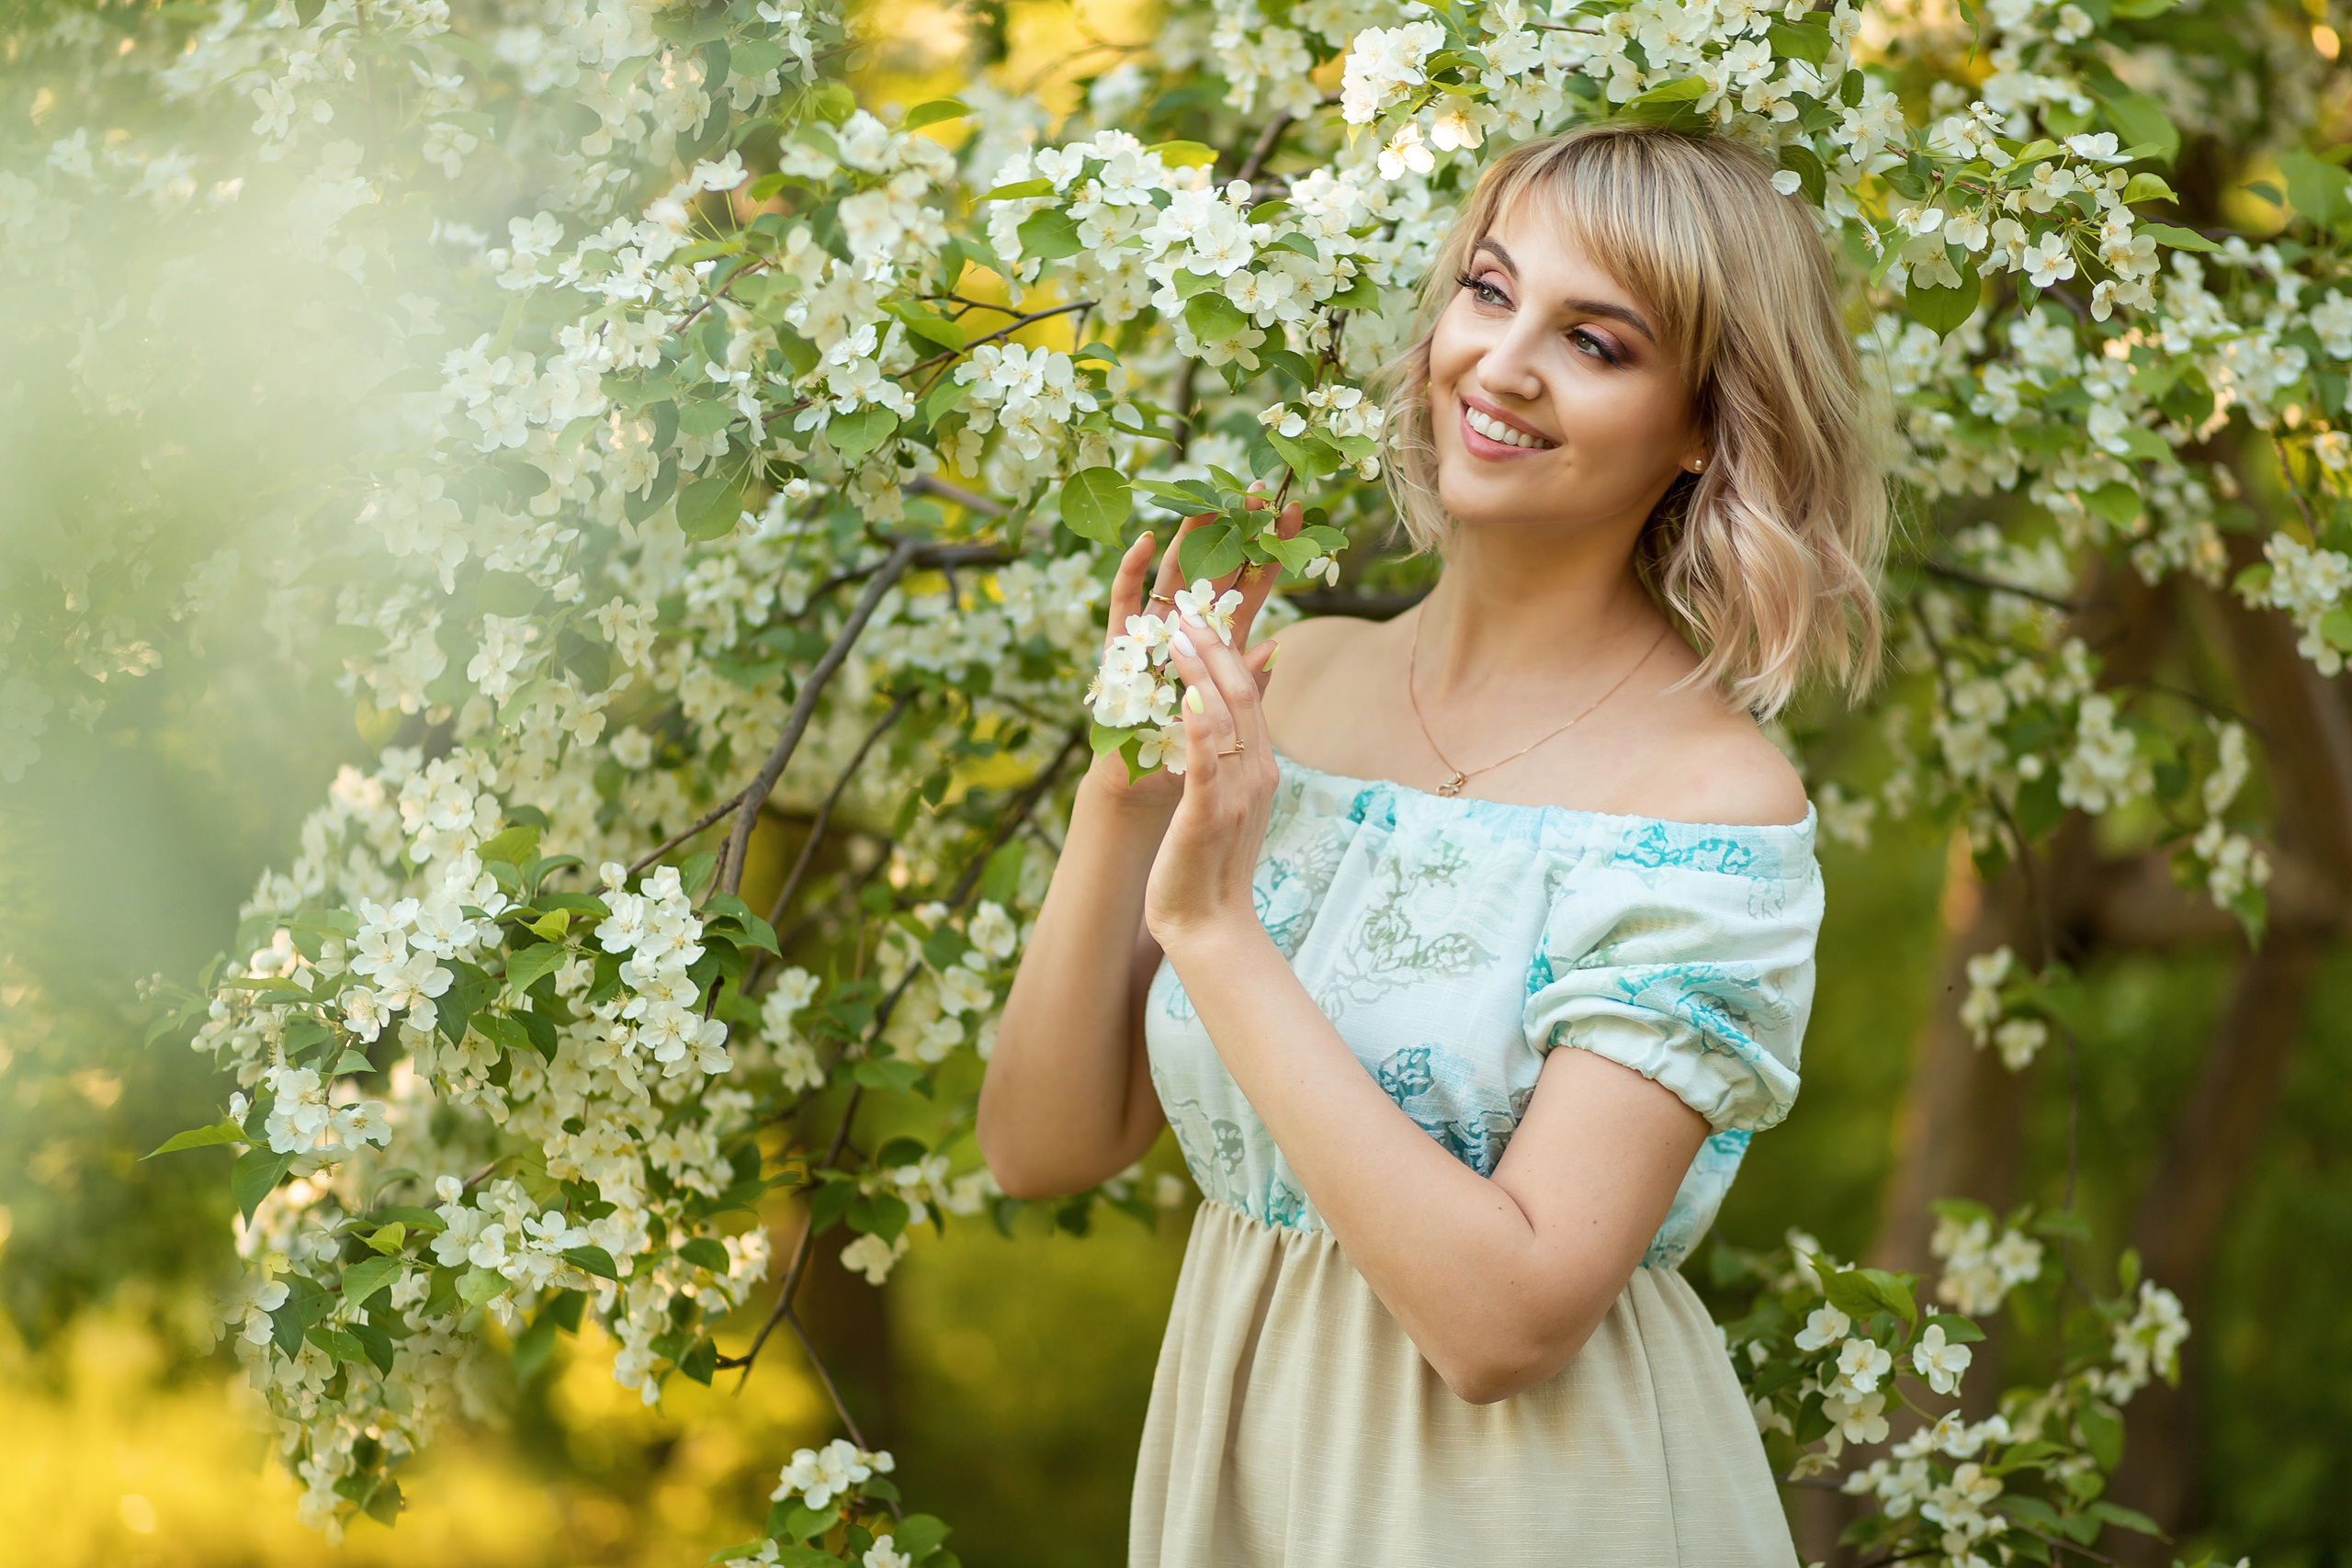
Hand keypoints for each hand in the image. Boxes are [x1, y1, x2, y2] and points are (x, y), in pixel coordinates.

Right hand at [1084, 498, 1300, 810]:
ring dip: (1187, 539)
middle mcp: (1188, 626)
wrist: (1147, 786)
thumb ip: (1251, 681)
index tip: (1295, 512)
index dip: (1272, 551)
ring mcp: (1154, 631)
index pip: (1252, 586)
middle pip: (1214, 568)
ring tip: (1204, 502)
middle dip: (1232, 529)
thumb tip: (1279, 645)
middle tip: (1253, 488)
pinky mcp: (1122, 646)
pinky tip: (1143, 541)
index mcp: (1223, 639)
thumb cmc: (1192, 748)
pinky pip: (1125, 603)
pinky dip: (1131, 571)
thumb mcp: (1230, 714)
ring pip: (1171, 575)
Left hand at [1142, 579, 1284, 952]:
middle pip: (1240, 693)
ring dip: (1200, 671)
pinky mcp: (1209, 814)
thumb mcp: (1227, 799)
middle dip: (1212, 645)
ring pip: (1225, 718)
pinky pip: (1205, 764)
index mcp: (1259, 765)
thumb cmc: (1209, 863)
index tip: (1199, 615)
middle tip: (1185, 607)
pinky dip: (1198, 729)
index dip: (1225, 649)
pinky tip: (1186, 698)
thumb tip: (1225, 714)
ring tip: (1176, 633)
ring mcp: (1235, 792)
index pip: (1247, 693)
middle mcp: (1256, 771)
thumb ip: (1231, 756)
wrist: (1211, 924)